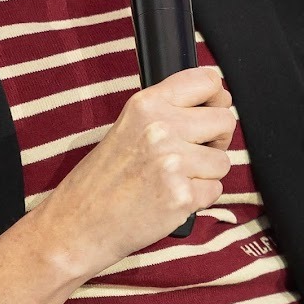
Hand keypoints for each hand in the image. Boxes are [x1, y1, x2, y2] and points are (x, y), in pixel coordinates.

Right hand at [31, 66, 234, 278]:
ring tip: (173, 180)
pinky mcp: (181, 196)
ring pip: (223, 161)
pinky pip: (216, 191)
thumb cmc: (102, 178)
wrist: (77, 223)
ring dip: (206, 174)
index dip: (216, 98)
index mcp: (147, 104)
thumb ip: (169, 111)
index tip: (211, 110)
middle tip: (191, 153)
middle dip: (217, 139)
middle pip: (225, 120)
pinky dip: (199, 199)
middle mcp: (161, 128)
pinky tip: (170, 199)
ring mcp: (172, 163)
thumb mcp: (129, 126)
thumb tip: (221, 102)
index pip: (207, 81)